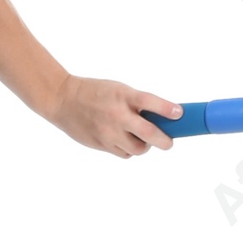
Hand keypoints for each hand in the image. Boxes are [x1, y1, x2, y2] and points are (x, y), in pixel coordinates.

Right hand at [52, 75, 180, 158]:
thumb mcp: (118, 90)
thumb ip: (137, 102)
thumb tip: (165, 118)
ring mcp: (108, 132)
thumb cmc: (96, 93)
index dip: (167, 109)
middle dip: (164, 141)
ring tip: (140, 138)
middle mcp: (116, 115)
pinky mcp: (101, 144)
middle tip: (168, 142)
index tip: (179, 114)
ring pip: (137, 149)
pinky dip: (128, 149)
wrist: (63, 100)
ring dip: (144, 146)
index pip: (150, 102)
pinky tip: (123, 140)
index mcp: (123, 95)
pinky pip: (124, 153)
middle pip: (149, 134)